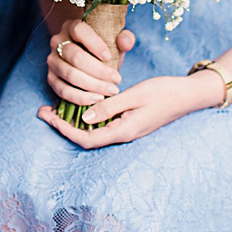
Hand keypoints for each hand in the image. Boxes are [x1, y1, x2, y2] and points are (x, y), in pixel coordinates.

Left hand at [39, 73, 211, 148]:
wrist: (188, 95)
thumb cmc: (164, 92)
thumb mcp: (135, 96)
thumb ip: (109, 107)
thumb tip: (84, 117)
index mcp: (123, 130)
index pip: (86, 138)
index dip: (64, 129)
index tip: (47, 114)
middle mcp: (122, 134)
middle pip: (86, 137)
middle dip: (62, 125)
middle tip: (42, 110)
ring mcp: (126, 129)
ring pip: (93, 131)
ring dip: (72, 121)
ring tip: (54, 106)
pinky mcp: (128, 122)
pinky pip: (102, 124)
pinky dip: (86, 116)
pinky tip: (78, 104)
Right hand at [46, 17, 134, 108]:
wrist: (88, 58)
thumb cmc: (103, 48)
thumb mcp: (114, 40)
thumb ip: (124, 38)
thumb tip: (125, 42)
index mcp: (71, 26)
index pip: (79, 31)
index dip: (94, 44)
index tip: (109, 57)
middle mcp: (57, 42)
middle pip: (75, 57)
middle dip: (98, 71)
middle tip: (117, 80)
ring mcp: (52, 60)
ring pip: (70, 74)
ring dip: (92, 85)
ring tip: (111, 91)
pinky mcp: (51, 78)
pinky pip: (62, 90)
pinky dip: (80, 97)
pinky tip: (97, 98)